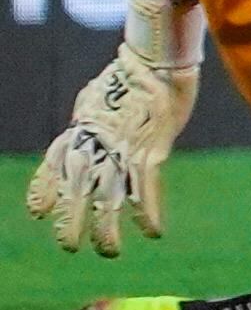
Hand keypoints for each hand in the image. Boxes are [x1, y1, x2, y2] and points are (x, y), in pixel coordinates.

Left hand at [26, 45, 195, 255]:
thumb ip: (92, 111)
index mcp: (78, 134)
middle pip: (74, 196)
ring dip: (106, 232)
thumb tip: (89, 111)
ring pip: (106, 203)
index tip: (39, 213)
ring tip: (109, 252)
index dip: (43, 195)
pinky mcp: (149, 154)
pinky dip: (150, 215)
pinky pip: (147, 192)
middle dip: (70, 225)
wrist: (152, 58)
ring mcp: (121, 154)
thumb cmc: (130, 70)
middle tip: (70, 247)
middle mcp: (93, 149)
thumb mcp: (98, 93)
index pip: (51, 171)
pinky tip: (153, 233)